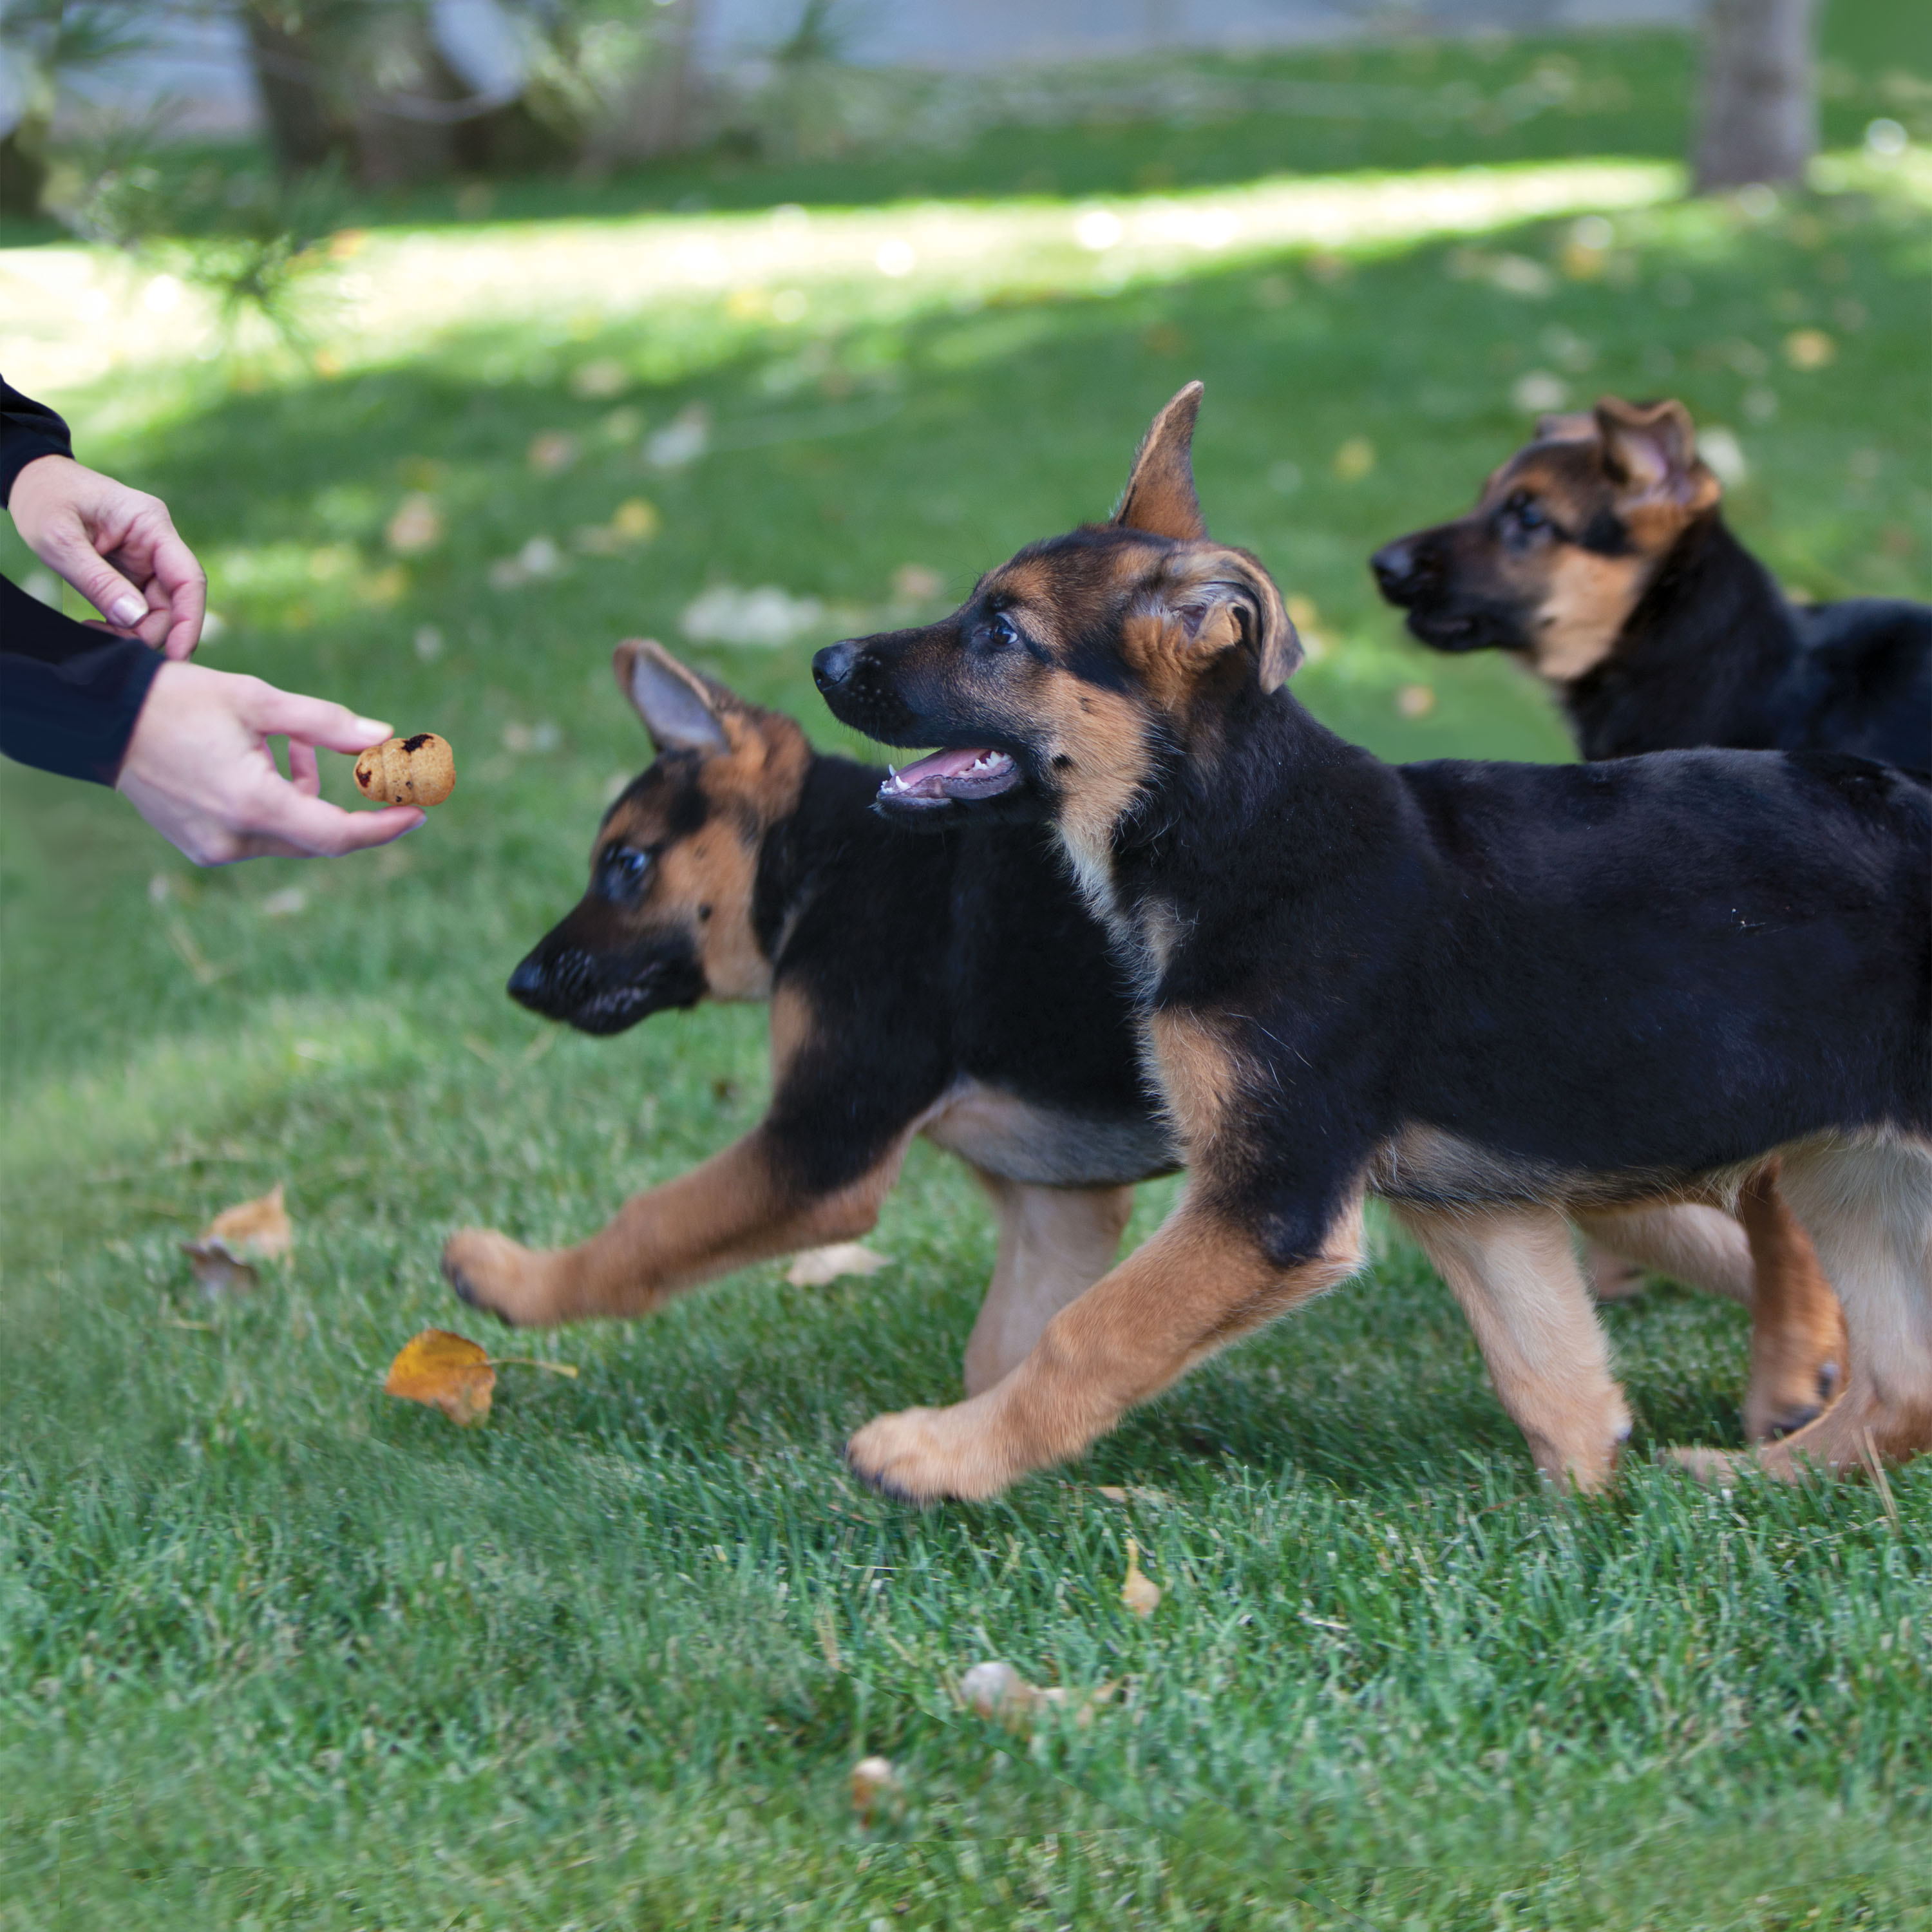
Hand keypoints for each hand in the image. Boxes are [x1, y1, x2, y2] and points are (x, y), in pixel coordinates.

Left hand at [8, 453, 206, 658]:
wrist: (31, 479)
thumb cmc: (44, 498)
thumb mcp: (59, 540)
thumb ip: (97, 580)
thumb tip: (135, 620)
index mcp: (150, 524)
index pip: (188, 579)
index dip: (189, 621)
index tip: (177, 655)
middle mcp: (157, 542)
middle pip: (173, 600)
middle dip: (150, 630)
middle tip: (113, 649)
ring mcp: (147, 557)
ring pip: (158, 607)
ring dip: (134, 630)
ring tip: (96, 632)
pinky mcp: (133, 569)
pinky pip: (140, 604)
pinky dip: (124, 622)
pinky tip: (99, 625)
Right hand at [117, 661, 425, 863]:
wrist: (99, 718)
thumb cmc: (178, 700)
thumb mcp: (257, 700)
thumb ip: (325, 723)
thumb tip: (386, 737)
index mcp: (251, 805)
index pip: (338, 835)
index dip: (384, 827)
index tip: (419, 813)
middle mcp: (233, 837)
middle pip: (317, 836)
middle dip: (351, 806)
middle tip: (383, 775)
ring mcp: (213, 846)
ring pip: (289, 831)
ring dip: (308, 793)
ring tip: (302, 743)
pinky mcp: (200, 843)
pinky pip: (260, 831)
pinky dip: (278, 800)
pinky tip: (276, 758)